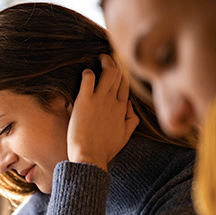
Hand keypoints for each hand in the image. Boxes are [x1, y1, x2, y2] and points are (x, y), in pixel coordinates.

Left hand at [67, 54, 138, 170]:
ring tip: (100, 57)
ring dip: (105, 62)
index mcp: (122, 109)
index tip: (118, 67)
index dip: (123, 74)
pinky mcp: (85, 101)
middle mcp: (113, 102)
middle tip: (107, 57)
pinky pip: (89, 79)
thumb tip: (130, 107)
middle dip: (115, 64)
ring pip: (108, 73)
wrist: (90, 157)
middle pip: (119, 76)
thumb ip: (130, 120)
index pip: (126, 85)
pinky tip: (86, 72)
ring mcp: (100, 100)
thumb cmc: (104, 150)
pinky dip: (88, 73)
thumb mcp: (124, 136)